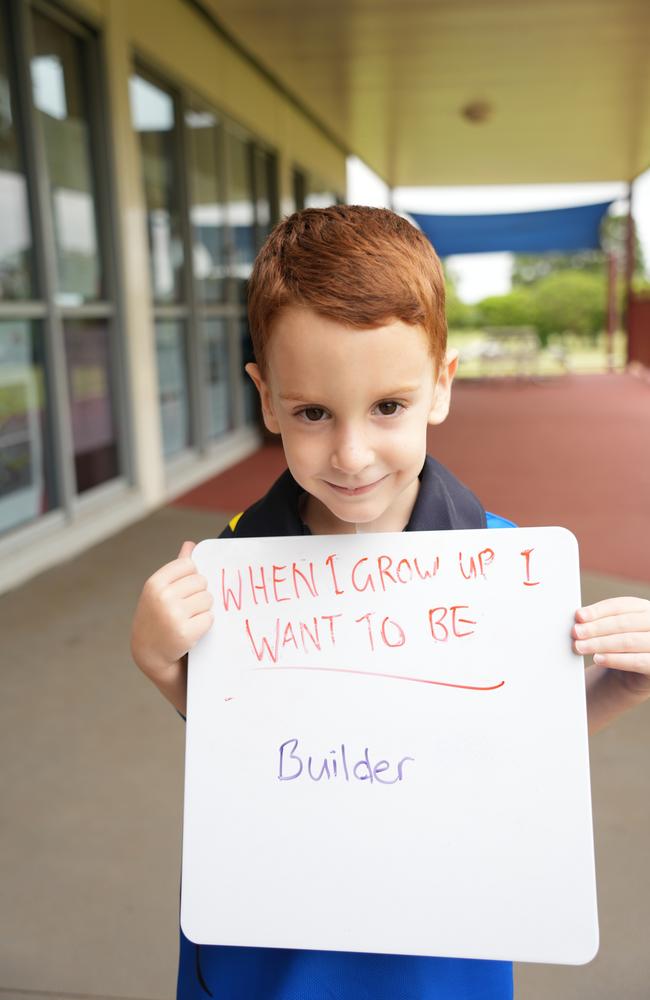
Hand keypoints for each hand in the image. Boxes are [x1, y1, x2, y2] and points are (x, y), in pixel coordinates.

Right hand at [130, 541, 213, 704]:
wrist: (149, 651)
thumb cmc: (156, 615)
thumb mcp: (159, 590)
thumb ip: (177, 568)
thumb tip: (190, 544)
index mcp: (155, 583)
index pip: (188, 565)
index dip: (191, 576)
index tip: (183, 590)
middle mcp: (163, 597)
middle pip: (201, 582)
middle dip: (198, 593)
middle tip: (186, 607)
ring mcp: (174, 615)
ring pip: (208, 599)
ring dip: (203, 609)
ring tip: (188, 618)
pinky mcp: (186, 633)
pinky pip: (210, 618)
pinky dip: (204, 623)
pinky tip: (191, 629)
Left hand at [573, 597, 649, 694]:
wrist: (633, 674)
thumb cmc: (619, 646)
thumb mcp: (611, 629)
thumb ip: (598, 621)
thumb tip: (579, 617)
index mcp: (644, 608)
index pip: (620, 606)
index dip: (598, 611)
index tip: (579, 616)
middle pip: (623, 623)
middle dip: (596, 628)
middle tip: (575, 633)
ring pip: (628, 641)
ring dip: (601, 644)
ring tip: (581, 647)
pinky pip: (637, 661)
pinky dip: (615, 659)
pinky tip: (598, 659)